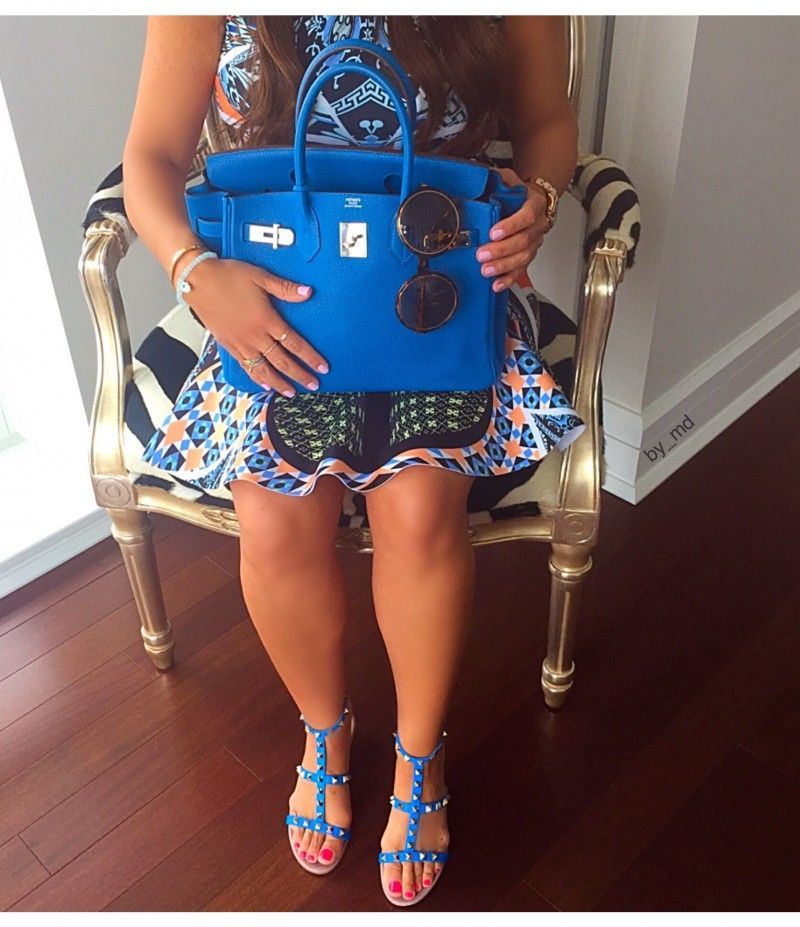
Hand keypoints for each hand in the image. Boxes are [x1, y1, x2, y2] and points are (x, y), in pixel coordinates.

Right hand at [179, 257, 328, 396]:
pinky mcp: (228, 345)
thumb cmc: (228, 275)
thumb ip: (285, 288)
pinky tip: (264, 385)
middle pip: (282, 362)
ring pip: (264, 370)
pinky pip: (246, 367)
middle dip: (300, 375)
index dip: (310, 357)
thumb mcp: (260, 277)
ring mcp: (240, 343)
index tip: (323, 367)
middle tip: (314, 385)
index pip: (294, 344)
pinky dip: (256, 378)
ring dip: (280, 383)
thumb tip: (307, 292)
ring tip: (291, 392)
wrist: (197, 280)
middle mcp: (254, 336)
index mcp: (266, 320)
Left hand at [474, 167, 549, 291]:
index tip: (494, 232)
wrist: (535, 203)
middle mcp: (538, 226)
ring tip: (486, 270)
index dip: (510, 226)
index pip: (525, 217)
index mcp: (535, 205)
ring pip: (522, 258)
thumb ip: (499, 178)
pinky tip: (497, 284)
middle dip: (501, 250)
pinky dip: (509, 279)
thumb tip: (481, 176)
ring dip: (503, 266)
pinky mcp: (528, 256)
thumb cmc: (520, 194)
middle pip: (522, 242)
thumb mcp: (511, 179)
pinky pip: (521, 270)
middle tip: (482, 254)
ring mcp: (534, 243)